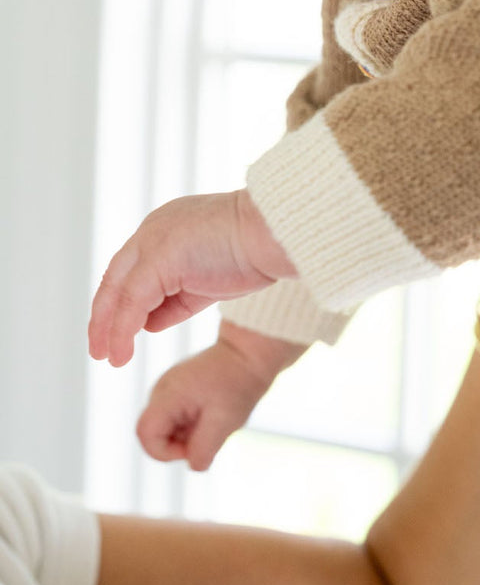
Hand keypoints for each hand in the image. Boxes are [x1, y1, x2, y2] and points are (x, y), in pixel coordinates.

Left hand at [89, 190, 296, 366]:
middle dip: (105, 317)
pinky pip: (132, 303)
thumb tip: (148, 322)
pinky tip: (121, 353)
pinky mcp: (158, 258)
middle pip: (116, 278)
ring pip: (119, 292)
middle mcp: (154, 229)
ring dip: (110, 329)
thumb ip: (177, 295)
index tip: (118, 332)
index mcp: (167, 227)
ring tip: (110, 357)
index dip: (122, 302)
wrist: (276, 232)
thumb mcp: (208, 277)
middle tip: (99, 349)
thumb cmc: (256, 252)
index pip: (132, 268)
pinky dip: (122, 331)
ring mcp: (153, 241)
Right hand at [136, 321, 305, 470]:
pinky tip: (212, 412)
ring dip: (188, 433)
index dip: (165, 453)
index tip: (195, 447)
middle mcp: (161, 389)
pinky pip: (176, 417)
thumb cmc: (239, 384)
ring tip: (214, 418)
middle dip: (180, 443)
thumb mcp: (225, 421)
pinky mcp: (177, 388)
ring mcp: (168, 387)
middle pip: (155, 433)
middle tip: (211, 431)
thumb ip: (204, 448)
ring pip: (167, 427)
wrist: (250, 353)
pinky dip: (192, 423)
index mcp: (168, 394)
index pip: (145, 434)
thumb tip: (193, 466)